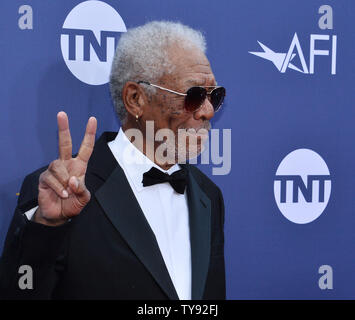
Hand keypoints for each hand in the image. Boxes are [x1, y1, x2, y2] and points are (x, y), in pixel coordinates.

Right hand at [34, 111, 96, 225]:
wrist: (59, 215)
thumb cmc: (73, 203)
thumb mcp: (84, 198)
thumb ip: (82, 189)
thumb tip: (73, 179)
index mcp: (79, 166)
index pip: (86, 148)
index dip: (89, 134)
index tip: (92, 119)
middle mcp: (66, 164)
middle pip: (64, 143)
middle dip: (63, 128)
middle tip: (62, 114)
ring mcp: (55, 170)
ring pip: (58, 166)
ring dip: (65, 181)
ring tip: (67, 193)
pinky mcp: (45, 178)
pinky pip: (52, 178)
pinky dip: (59, 188)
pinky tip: (61, 194)